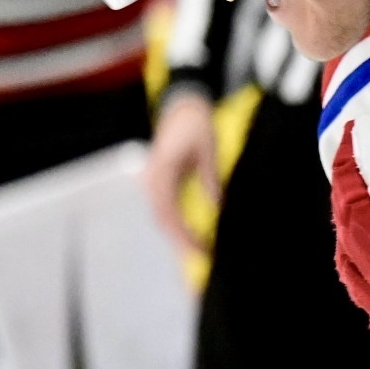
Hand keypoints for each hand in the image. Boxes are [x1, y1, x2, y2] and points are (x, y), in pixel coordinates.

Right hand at [144, 89, 220, 250]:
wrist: (182, 108)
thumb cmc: (196, 126)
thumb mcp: (208, 151)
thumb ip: (210, 179)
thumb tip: (218, 207)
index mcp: (161, 172)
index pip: (169, 213)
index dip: (183, 235)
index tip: (200, 250)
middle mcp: (151, 180)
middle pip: (162, 220)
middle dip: (181, 242)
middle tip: (201, 260)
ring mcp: (152, 182)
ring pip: (162, 217)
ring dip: (178, 236)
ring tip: (198, 253)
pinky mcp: (158, 182)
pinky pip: (164, 209)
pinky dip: (176, 224)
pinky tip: (190, 236)